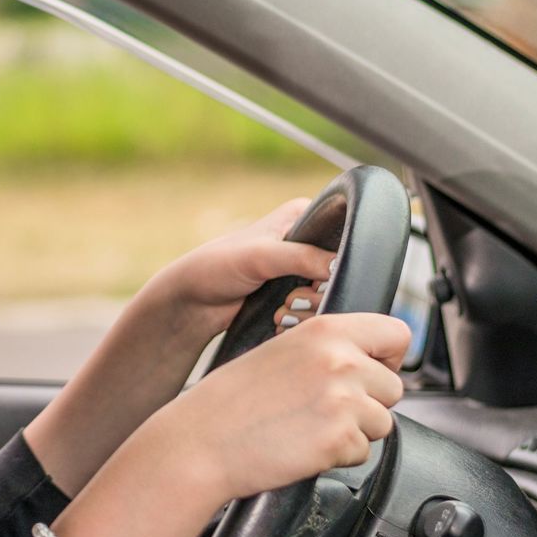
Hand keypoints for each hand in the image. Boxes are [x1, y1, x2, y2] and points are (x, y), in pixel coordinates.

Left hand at [114, 198, 334, 348]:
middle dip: (318, 293)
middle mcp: (306, 241)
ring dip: (307, 310)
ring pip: (330, 295)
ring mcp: (301, 270)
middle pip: (341, 271)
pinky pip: (316, 311)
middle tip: (292, 298)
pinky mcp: (294, 294)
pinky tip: (280, 320)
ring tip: (281, 311)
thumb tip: (339, 266)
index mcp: (302, 216)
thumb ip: (301, 257)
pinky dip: (301, 320)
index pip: (343, 235)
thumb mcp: (261, 256)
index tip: (316, 279)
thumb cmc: (216, 267)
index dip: (336, 262)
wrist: (194, 302)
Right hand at [151, 311, 408, 504]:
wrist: (201, 441)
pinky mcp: (339, 439)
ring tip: (310, 428)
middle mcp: (340, 360)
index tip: (373, 369)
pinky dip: (339, 456)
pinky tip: (304, 446)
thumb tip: (370, 363)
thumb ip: (327, 350)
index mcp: (325, 330)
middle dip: (368, 403)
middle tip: (324, 410)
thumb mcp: (281, 351)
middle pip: (393, 386)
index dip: (388, 356)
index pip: (396, 332)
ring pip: (383, 422)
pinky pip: (363, 452)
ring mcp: (342, 400)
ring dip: (354, 431)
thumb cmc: (231, 402)